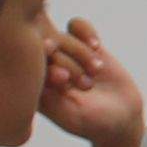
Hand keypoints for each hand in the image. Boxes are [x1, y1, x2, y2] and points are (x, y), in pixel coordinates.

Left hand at [39, 19, 144, 146]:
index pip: (26, 62)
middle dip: (66, 60)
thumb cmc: (92, 122)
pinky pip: (77, 24)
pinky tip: (97, 47)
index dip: (44, 63)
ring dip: (80, 52)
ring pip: (61, 35)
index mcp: (32, 84)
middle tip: (85, 82)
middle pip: (44, 46)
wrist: (121, 117)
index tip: (63, 78)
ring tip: (96, 71)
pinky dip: (87, 33)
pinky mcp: (82, 42)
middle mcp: (44, 66)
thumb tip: (36, 68)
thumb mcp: (70, 115)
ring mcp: (63, 52)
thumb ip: (50, 95)